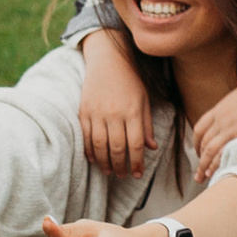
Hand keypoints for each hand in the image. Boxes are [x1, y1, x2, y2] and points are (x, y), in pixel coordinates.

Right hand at [77, 30, 157, 177]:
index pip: (135, 144)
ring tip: (108, 171)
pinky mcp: (84, 110)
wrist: (108, 61)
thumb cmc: (130, 81)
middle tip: (123, 175)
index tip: (137, 173)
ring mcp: (97, 112)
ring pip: (100, 145)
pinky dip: (89, 150)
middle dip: (120, 165)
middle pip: (117, 148)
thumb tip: (151, 148)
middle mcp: (115, 113)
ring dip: (104, 162)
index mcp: (133, 111)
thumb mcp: (144, 100)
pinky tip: (93, 159)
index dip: (136, 162)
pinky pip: (86, 136)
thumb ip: (147, 125)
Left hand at [190, 69, 236, 178]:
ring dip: (204, 165)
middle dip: (200, 159)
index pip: (200, 128)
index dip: (196, 143)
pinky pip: (224, 152)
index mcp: (220, 109)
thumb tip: (228, 119)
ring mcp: (231, 127)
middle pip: (203, 142)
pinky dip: (217, 163)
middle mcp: (222, 118)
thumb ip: (230, 111)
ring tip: (202, 177)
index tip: (199, 153)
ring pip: (210, 149)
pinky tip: (215, 171)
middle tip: (199, 171)